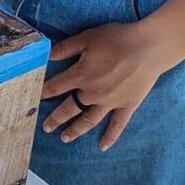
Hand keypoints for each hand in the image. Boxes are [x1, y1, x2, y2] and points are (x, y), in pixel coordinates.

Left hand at [40, 21, 172, 150]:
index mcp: (81, 75)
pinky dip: (110, 137)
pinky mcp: (127, 106)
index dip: (44, 92)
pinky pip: (116, 126)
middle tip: (46, 127)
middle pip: (69, 108)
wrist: (148, 48)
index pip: (56, 87)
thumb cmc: (117, 38)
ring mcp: (110, 103)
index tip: (35, 99)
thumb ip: (66, 48)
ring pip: (88, 120)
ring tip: (65, 138)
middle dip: (56, 118)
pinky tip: (102, 147)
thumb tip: (47, 55)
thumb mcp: (87, 38)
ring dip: (76, 130)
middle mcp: (92, 93)